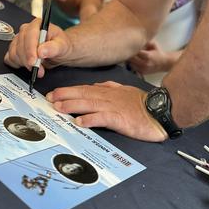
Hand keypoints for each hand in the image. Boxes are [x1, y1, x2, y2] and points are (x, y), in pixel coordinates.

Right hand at [4, 17, 71, 77]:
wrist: (59, 51)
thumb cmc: (61, 45)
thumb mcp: (62, 46)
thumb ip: (53, 48)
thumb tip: (41, 51)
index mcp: (38, 24)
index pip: (29, 34)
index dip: (30, 49)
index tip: (34, 62)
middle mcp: (26, 30)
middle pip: (20, 45)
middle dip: (29, 60)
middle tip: (39, 69)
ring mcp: (19, 39)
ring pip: (14, 53)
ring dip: (24, 64)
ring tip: (37, 68)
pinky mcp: (15, 49)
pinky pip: (9, 58)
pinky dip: (17, 64)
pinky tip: (27, 65)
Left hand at [46, 81, 167, 141]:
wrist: (159, 110)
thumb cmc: (141, 103)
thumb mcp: (123, 91)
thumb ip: (109, 88)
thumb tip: (96, 87)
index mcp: (108, 91)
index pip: (84, 89)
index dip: (68, 91)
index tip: (54, 94)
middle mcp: (108, 97)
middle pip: (83, 95)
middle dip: (65, 96)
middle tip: (49, 99)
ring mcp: (113, 107)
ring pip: (89, 104)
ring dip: (72, 106)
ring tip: (58, 108)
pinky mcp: (120, 119)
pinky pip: (102, 118)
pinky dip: (90, 119)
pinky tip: (80, 122)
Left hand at [129, 40, 179, 74]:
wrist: (164, 63)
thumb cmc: (158, 52)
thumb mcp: (153, 44)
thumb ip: (146, 41)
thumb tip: (136, 38)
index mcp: (148, 56)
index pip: (135, 52)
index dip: (131, 48)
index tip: (128, 45)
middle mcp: (145, 64)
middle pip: (131, 59)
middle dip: (129, 54)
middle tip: (126, 49)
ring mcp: (143, 69)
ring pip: (130, 64)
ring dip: (129, 60)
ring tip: (129, 54)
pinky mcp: (142, 73)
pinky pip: (133, 68)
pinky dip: (132, 64)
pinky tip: (133, 60)